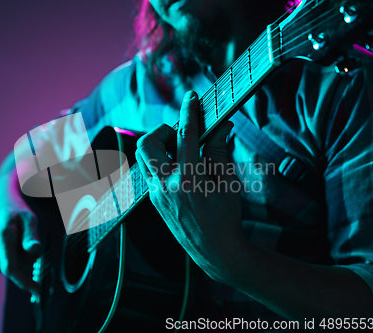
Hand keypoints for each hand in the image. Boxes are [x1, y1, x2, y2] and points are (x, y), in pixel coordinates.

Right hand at [0, 170, 40, 294]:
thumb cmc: (16, 211)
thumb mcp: (29, 218)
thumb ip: (31, 235)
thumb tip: (34, 249)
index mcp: (2, 236)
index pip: (11, 267)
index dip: (24, 282)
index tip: (37, 292)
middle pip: (16, 267)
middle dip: (26, 261)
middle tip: (26, 241)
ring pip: (9, 268)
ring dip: (17, 259)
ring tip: (13, 239)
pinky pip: (2, 266)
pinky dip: (8, 258)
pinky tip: (5, 243)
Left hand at [135, 90, 246, 280]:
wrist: (214, 250)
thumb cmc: (226, 217)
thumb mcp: (228, 182)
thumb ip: (220, 151)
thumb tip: (222, 126)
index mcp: (188, 178)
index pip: (185, 135)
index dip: (189, 112)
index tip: (191, 98)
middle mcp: (166, 185)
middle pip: (147, 143)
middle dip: (163, 130)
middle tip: (181, 134)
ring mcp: (156, 193)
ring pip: (144, 157)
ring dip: (159, 145)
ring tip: (181, 150)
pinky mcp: (153, 199)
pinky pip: (150, 171)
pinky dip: (162, 161)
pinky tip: (180, 168)